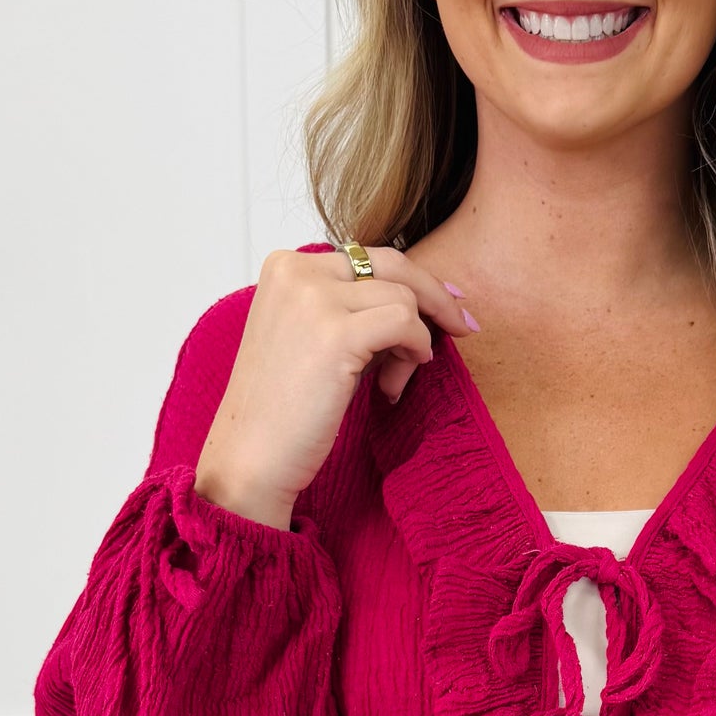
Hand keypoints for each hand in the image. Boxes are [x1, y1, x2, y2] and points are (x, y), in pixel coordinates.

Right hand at [195, 244, 477, 528]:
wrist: (251, 458)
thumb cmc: (282, 411)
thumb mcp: (311, 340)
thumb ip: (350, 311)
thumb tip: (415, 301)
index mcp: (285, 266)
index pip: (366, 257)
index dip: (410, 282)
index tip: (443, 305)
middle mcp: (296, 271)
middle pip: (391, 263)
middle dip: (434, 295)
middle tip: (463, 325)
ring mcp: (313, 298)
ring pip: (402, 297)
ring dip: (414, 341)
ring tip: (393, 383)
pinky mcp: (335, 334)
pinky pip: (405, 322)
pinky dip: (415, 349)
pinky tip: (398, 381)